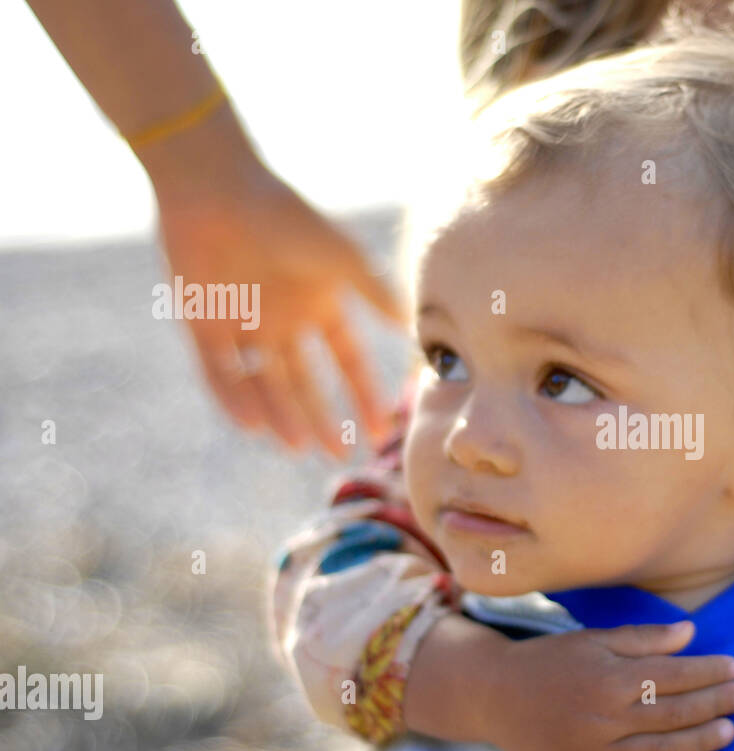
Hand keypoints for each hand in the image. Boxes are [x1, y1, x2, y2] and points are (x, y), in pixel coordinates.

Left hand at [155, 162, 404, 458]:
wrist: (216, 189)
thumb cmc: (286, 217)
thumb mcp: (342, 257)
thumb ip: (375, 293)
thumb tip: (412, 329)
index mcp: (319, 303)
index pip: (348, 361)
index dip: (364, 395)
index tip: (380, 431)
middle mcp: (284, 320)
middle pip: (306, 383)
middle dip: (324, 420)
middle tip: (340, 458)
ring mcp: (242, 325)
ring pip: (265, 384)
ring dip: (282, 417)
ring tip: (300, 451)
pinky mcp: (202, 326)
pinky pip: (220, 373)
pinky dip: (236, 400)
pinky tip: (255, 427)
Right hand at [483, 621, 733, 750]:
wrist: (492, 694)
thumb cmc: (549, 662)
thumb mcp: (593, 640)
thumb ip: (642, 639)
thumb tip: (691, 632)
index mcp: (608, 677)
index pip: (671, 676)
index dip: (708, 672)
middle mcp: (601, 716)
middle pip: (671, 714)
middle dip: (714, 704)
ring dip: (696, 744)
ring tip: (727, 733)